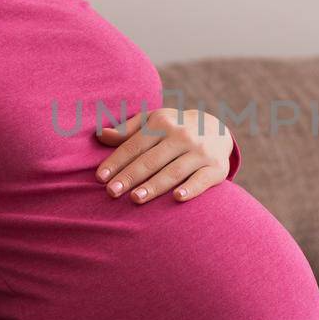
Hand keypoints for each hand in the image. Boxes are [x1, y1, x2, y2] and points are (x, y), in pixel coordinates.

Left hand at [94, 107, 233, 203]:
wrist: (218, 130)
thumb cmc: (174, 128)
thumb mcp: (153, 121)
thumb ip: (127, 130)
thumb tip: (100, 135)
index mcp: (162, 123)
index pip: (134, 145)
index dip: (116, 161)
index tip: (100, 178)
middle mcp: (182, 135)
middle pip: (151, 160)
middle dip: (130, 176)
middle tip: (112, 192)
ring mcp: (200, 152)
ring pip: (173, 171)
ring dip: (154, 185)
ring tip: (136, 198)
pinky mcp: (217, 168)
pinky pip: (203, 179)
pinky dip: (191, 188)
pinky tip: (177, 197)